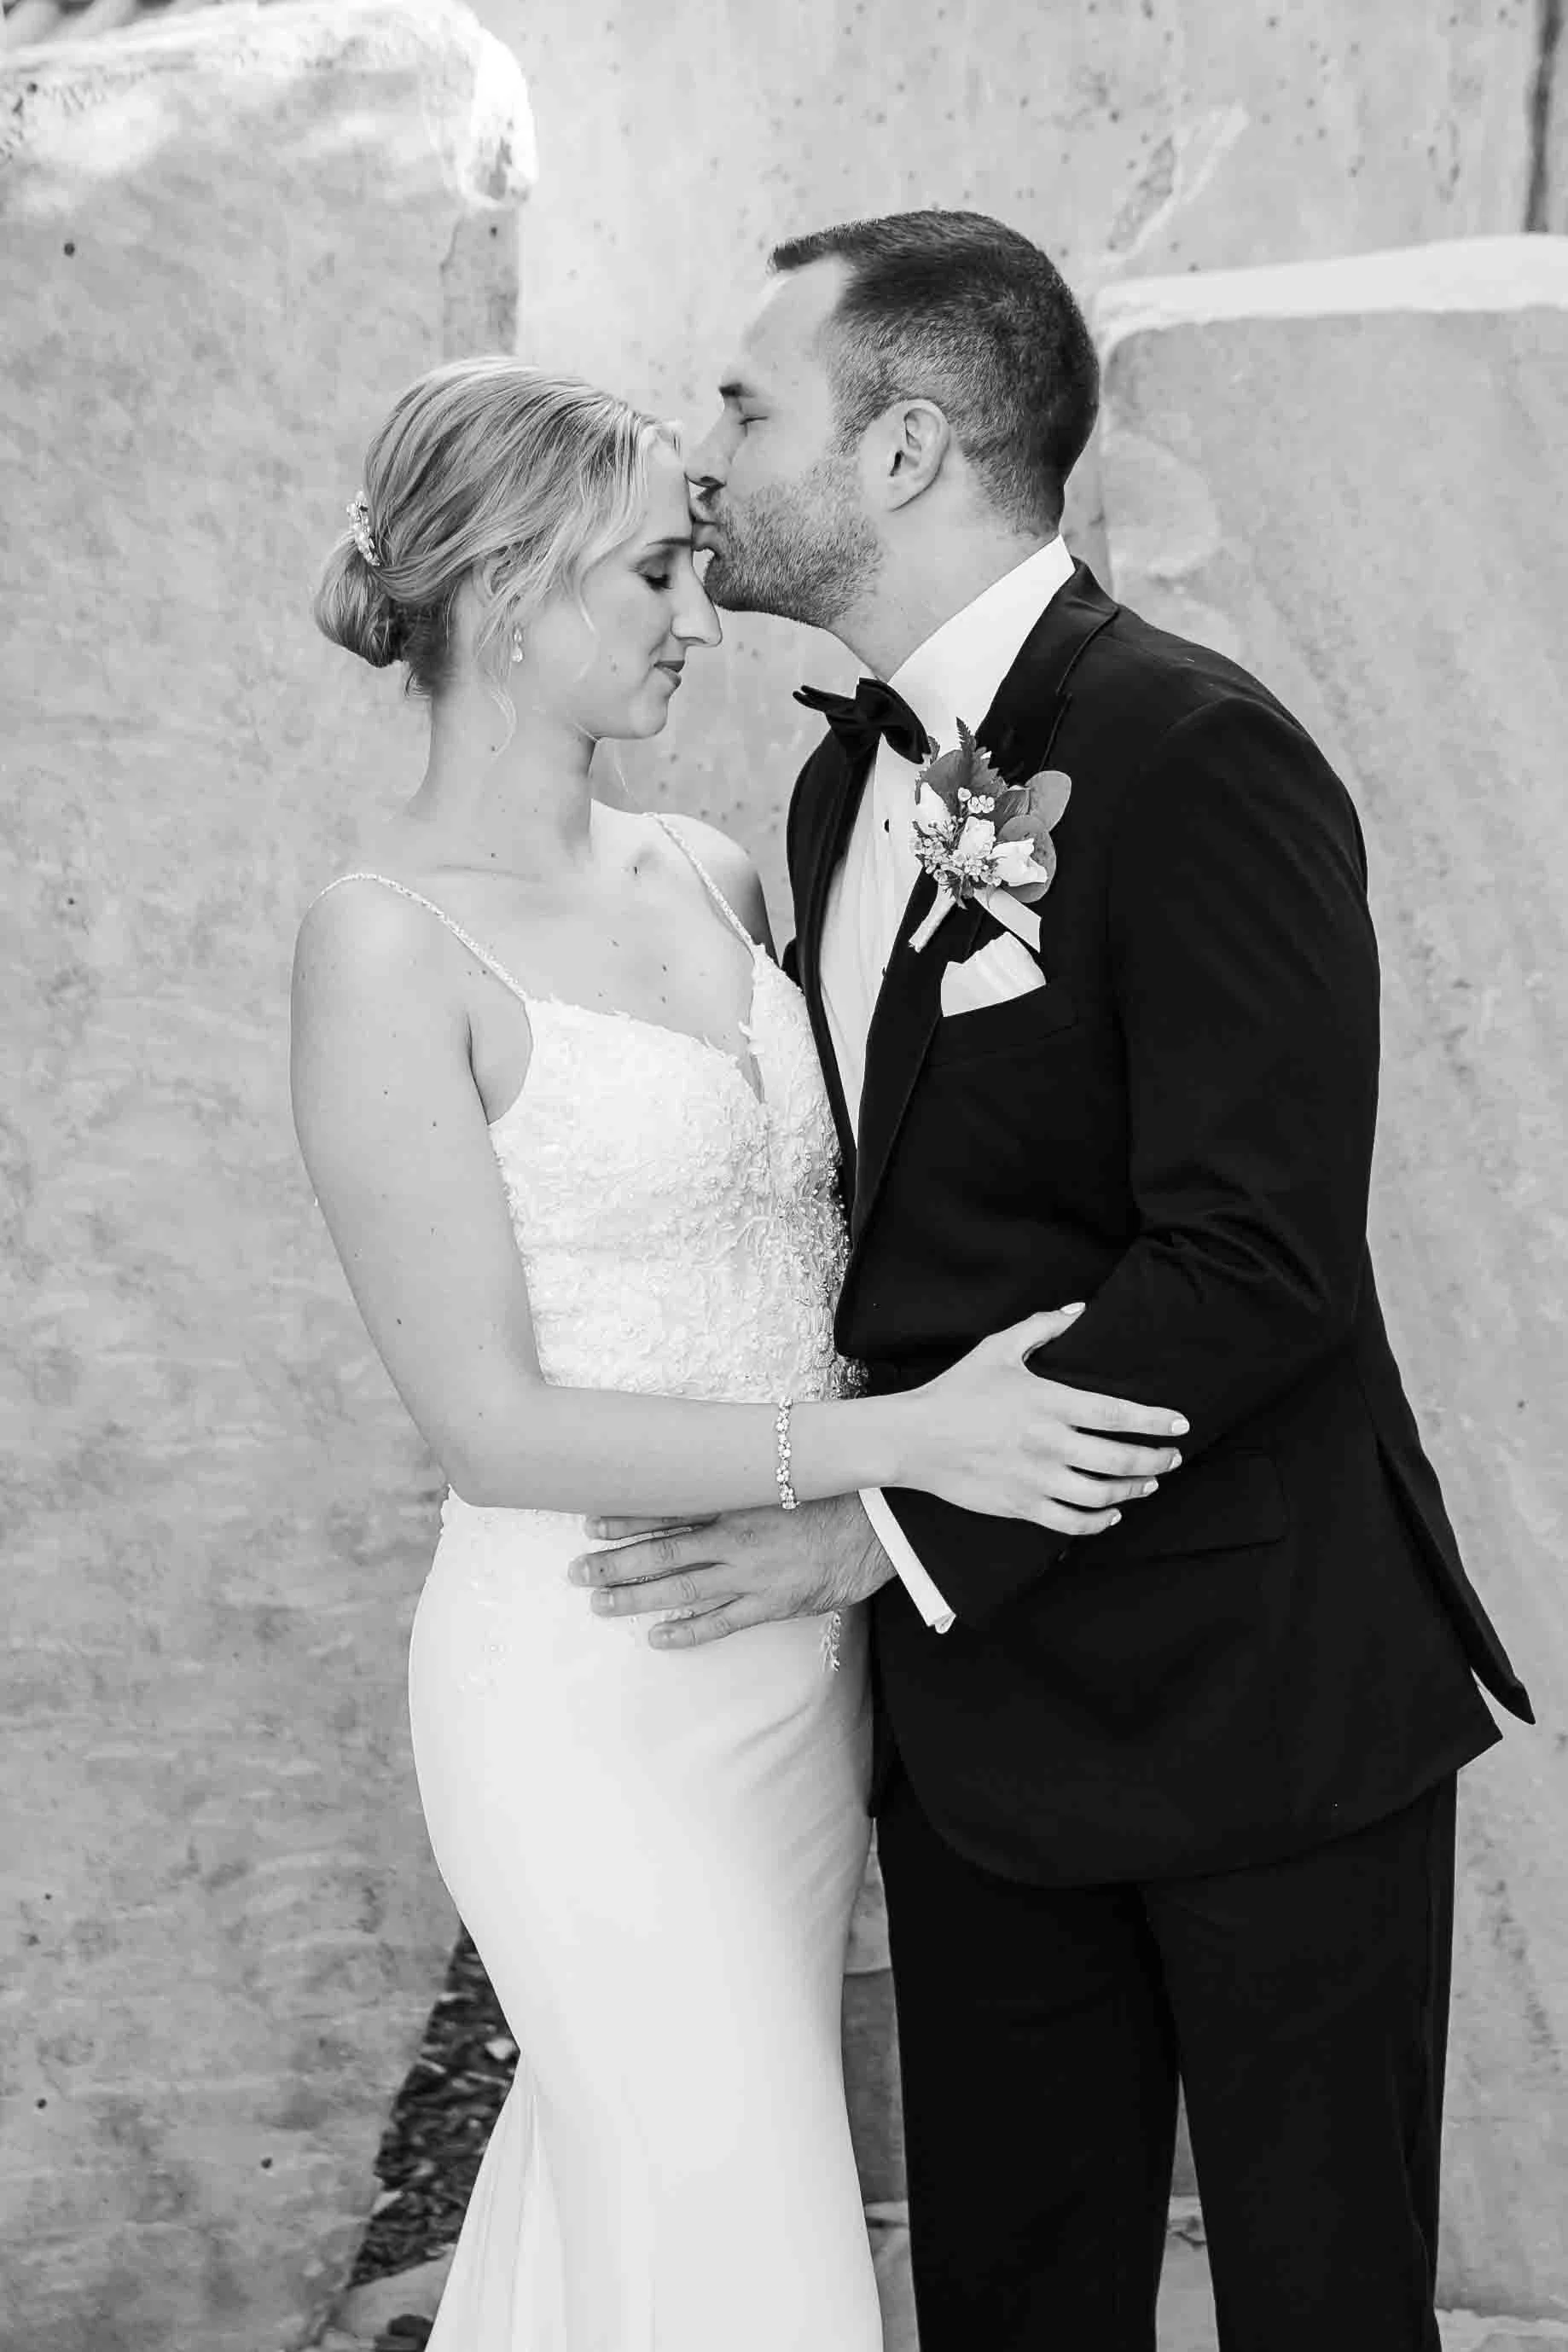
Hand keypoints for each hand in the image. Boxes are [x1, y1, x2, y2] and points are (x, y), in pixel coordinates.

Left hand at [567, 1493, 892, 1649]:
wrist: (880, 1525)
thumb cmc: (833, 1491)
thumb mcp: (785, 1467)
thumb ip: (745, 1466)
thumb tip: (713, 1445)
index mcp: (735, 1501)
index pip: (666, 1510)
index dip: (625, 1517)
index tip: (589, 1521)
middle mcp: (733, 1540)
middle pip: (660, 1554)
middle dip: (615, 1563)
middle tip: (577, 1572)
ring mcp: (749, 1576)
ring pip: (680, 1590)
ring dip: (636, 1598)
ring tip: (599, 1604)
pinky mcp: (770, 1604)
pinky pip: (720, 1624)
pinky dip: (687, 1632)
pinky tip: (657, 1637)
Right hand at [901, 1304, 1187, 1533]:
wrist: (913, 1439)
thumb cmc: (956, 1390)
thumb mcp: (998, 1348)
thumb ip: (1043, 1326)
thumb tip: (1080, 1309)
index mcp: (1049, 1403)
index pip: (1116, 1414)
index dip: (1153, 1420)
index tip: (1180, 1424)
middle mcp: (1049, 1445)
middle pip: (1120, 1460)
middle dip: (1156, 1460)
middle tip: (1173, 1457)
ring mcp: (1036, 1480)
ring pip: (1102, 1495)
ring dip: (1133, 1491)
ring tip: (1148, 1484)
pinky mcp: (1020, 1507)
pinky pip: (1071, 1523)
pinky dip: (1098, 1522)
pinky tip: (1110, 1515)